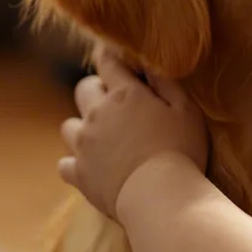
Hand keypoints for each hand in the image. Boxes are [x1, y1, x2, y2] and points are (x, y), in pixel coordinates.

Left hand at [58, 45, 207, 218]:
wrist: (160, 196)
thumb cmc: (180, 149)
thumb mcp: (186, 110)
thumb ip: (166, 83)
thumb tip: (151, 63)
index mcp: (124, 94)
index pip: (108, 62)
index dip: (111, 55)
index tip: (116, 55)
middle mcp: (96, 114)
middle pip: (83, 89)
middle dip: (97, 89)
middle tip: (117, 101)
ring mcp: (83, 145)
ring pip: (69, 126)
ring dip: (83, 126)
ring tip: (104, 136)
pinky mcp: (78, 174)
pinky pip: (65, 163)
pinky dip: (76, 162)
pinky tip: (93, 166)